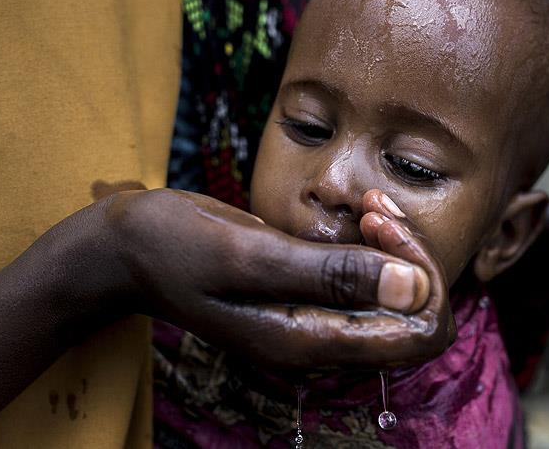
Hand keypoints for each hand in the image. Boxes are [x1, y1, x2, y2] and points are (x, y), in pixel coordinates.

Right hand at [101, 189, 442, 369]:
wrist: (129, 249)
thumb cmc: (175, 247)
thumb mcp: (248, 254)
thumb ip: (329, 276)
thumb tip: (414, 289)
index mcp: (309, 343)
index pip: (417, 333)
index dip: (419, 278)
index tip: (378, 228)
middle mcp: (319, 342)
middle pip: (414, 316)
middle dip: (410, 257)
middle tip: (374, 209)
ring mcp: (314, 322)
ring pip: (396, 297)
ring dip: (394, 246)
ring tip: (366, 205)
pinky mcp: (308, 297)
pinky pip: (368, 280)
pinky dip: (373, 244)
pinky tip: (357, 212)